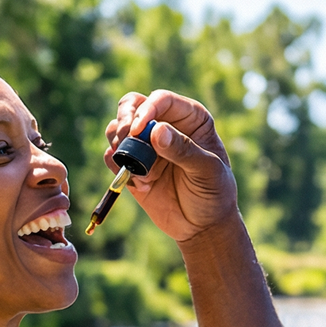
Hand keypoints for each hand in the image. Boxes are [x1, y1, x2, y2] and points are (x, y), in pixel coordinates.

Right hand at [105, 89, 238, 243]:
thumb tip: (157, 130)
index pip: (162, 100)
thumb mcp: (207, 171)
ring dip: (118, 143)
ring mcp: (146, 145)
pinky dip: (116, 165)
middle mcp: (165, 125)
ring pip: (117, 127)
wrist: (202, 226)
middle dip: (124, 119)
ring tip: (134, 166)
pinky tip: (138, 183)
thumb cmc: (214, 193)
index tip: (138, 129)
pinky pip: (111, 155)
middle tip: (125, 139)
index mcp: (190, 118)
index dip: (147, 109)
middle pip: (132, 105)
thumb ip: (184, 150)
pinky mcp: (132, 165)